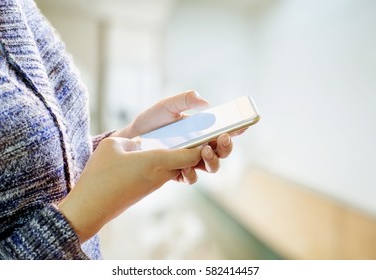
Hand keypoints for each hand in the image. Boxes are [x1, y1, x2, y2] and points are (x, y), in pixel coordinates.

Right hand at [58, 137, 201, 242]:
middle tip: (196, 134)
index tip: (207, 134)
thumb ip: (131, 140)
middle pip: (189, 162)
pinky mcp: (148, 188)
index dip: (202, 145)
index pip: (192, 155)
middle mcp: (161, 174)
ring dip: (181, 156)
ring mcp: (155, 183)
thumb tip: (140, 144)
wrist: (91, 207)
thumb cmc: (100, 175)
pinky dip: (168, 163)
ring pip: (178, 167)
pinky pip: (165, 172)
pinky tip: (155, 152)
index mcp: (157, 162)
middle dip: (196, 150)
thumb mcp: (112, 145)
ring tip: (176, 140)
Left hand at [112, 90, 233, 182]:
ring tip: (205, 150)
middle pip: (222, 152)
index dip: (237, 130)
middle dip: (227, 147)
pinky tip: (185, 167)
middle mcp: (200, 147)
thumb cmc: (152, 120)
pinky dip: (191, 174)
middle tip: (223, 138)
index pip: (225, 131)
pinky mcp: (177, 171)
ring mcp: (189, 160)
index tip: (243, 125)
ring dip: (213, 161)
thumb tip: (205, 102)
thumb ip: (185, 99)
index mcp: (202, 130)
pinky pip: (190, 177)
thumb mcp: (167, 105)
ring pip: (211, 166)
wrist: (131, 138)